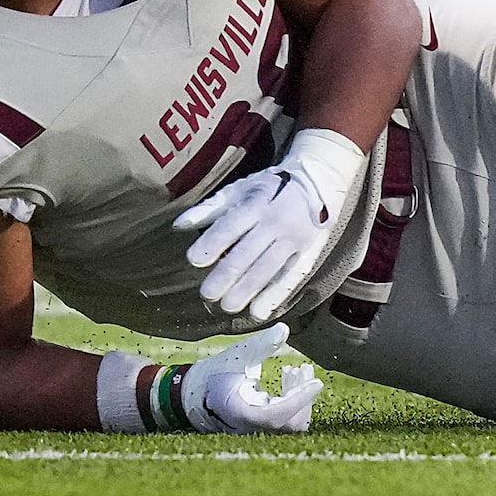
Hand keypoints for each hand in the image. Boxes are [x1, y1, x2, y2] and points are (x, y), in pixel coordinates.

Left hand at [174, 128, 366, 321]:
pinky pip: (290, 276)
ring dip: (247, 289)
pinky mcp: (307, 252)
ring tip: (227, 306)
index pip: (232, 226)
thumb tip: (179, 225)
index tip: (195, 260)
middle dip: (226, 275)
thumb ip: (210, 209)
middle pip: (248, 252)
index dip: (212, 243)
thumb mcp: (241, 189)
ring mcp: (294, 239)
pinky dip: (275, 295)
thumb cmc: (270, 188)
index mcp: (257, 204)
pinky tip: (259, 312)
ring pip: (268, 268)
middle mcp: (276, 222)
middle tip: (207, 293)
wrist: (317, 183)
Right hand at [178, 323, 323, 434]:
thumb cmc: (214, 373)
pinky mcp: (261, 429)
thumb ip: (261, 345)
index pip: (276, 415)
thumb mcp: (237, 355)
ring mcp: (255, 431)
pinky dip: (293, 402)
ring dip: (300, 398)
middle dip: (302, 396)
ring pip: (289, 423)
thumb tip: (284, 329)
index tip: (317, 383)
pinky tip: (289, 378)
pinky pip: (284, 420)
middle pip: (289, 422)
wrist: (192, 393)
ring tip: (298, 372)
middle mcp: (249, 429)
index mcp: (241, 414)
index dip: (299, 400)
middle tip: (304, 370)